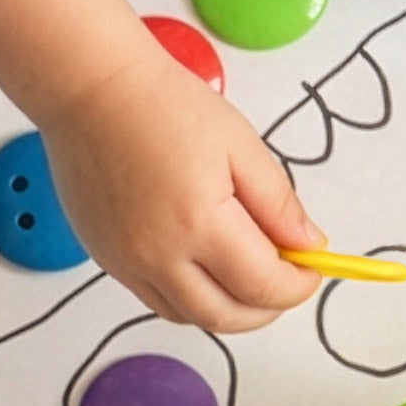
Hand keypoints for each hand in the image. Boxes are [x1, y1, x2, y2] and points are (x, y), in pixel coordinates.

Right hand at [43, 36, 325, 329]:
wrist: (92, 90)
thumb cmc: (164, 105)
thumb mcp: (240, 144)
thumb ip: (278, 202)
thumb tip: (308, 244)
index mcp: (199, 223)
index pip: (262, 286)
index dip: (297, 287)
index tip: (313, 269)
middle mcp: (158, 255)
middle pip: (224, 316)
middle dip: (267, 309)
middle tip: (287, 283)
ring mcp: (125, 262)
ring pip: (188, 316)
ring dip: (228, 310)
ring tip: (248, 278)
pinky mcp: (104, 258)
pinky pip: (155, 299)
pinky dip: (189, 298)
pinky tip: (205, 268)